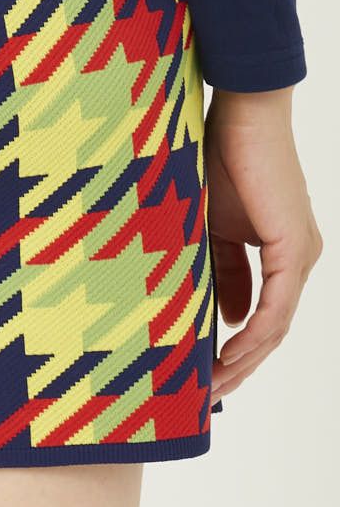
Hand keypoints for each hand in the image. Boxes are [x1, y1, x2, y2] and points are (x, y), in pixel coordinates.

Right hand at [205, 85, 321, 402]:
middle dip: (240, 365)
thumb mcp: (211, 224)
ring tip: (212, 386)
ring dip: (245, 360)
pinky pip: (277, 308)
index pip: (264, 314)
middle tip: (208, 394)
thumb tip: (230, 317)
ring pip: (277, 326)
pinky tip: (228, 355)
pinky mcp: (294, 248)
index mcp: (282, 252)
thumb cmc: (221, 156)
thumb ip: (223, 269)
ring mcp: (301, 255)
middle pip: (274, 330)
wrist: (242, 112)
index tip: (204, 370)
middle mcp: (299, 259)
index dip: (236, 346)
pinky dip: (253, 337)